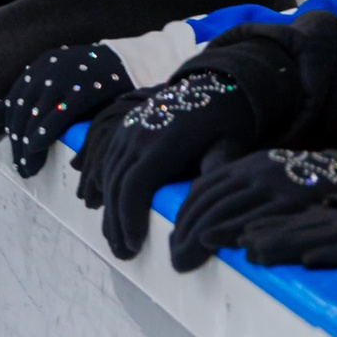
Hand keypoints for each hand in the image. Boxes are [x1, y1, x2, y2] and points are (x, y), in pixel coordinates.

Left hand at [0, 44, 132, 177]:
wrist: (129, 63)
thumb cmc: (91, 77)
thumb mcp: (56, 79)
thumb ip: (28, 96)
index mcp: (40, 67)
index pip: (15, 101)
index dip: (11, 130)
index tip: (16, 153)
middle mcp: (48, 70)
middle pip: (22, 113)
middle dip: (18, 144)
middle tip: (21, 168)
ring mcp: (65, 80)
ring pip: (35, 118)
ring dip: (27, 147)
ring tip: (29, 169)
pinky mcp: (83, 91)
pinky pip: (56, 117)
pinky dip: (42, 135)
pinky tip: (37, 151)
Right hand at [72, 70, 259, 260]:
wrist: (218, 81)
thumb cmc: (229, 120)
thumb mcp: (230, 144)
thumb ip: (215, 171)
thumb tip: (204, 203)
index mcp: (165, 141)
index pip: (134, 186)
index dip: (129, 218)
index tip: (135, 246)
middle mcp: (140, 133)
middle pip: (116, 185)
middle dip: (116, 223)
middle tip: (124, 254)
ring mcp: (129, 127)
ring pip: (108, 175)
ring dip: (109, 210)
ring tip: (116, 239)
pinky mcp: (125, 126)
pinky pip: (107, 160)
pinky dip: (105, 187)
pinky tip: (108, 209)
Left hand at [169, 147, 336, 271]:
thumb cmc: (298, 181)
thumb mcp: (264, 171)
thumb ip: (234, 183)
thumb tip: (196, 198)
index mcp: (246, 164)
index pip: (203, 189)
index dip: (183, 214)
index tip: (172, 237)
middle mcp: (256, 172)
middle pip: (210, 201)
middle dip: (187, 230)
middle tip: (175, 256)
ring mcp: (273, 186)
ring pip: (227, 210)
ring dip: (202, 236)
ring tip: (186, 258)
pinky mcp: (291, 203)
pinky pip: (256, 219)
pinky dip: (232, 232)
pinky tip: (217, 246)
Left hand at [237, 196, 336, 284]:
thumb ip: (325, 235)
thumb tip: (295, 248)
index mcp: (331, 216)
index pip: (288, 221)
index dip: (259, 227)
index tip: (231, 235)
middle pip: (292, 228)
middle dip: (260, 236)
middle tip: (231, 245)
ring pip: (313, 238)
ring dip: (283, 246)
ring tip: (257, 254)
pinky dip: (328, 256)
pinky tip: (308, 261)